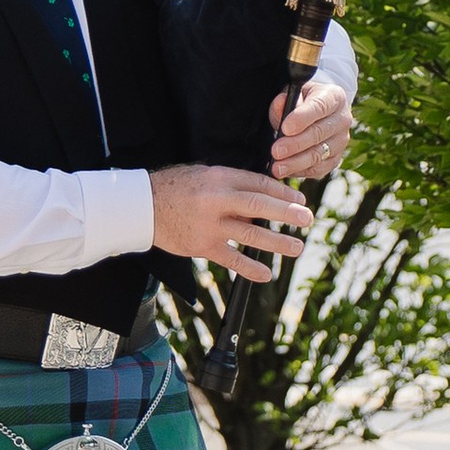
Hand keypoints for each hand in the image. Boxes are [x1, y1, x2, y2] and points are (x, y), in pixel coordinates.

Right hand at [149, 161, 308, 278]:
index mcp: (219, 178)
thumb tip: (261, 199)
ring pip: (250, 234)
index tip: (299, 199)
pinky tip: (267, 273)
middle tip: (307, 218)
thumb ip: (231, 185)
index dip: (282, 192)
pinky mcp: (202, 246)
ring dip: (277, 242)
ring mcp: (210, 225)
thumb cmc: (175, 187)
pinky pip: (231, 259)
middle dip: (287, 213)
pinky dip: (250, 268)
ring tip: (296, 247)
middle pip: (259, 206)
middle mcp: (216, 200)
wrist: (142, 207)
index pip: (258, 184)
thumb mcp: (204, 175)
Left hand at [271, 76, 351, 192]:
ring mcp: (341, 141)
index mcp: (334, 97)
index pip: (319, 107)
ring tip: (278, 167)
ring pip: (319, 155)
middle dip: (295, 144)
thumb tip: (279, 104)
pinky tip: (286, 172)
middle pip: (319, 134)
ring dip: (296, 163)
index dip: (302, 118)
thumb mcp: (293, 94)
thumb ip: (284, 100)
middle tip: (276, 151)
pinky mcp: (336, 159)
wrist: (317, 113)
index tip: (285, 128)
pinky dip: (301, 171)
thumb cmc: (302, 101)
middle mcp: (342, 120)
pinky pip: (319, 169)